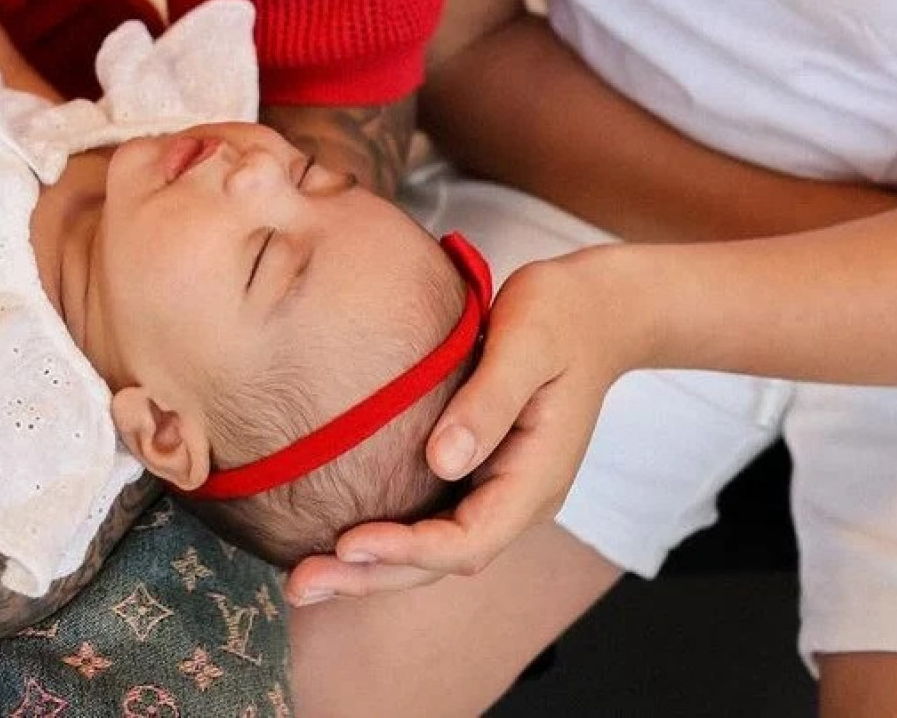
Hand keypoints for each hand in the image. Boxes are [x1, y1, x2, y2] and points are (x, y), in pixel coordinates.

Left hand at [286, 250, 628, 607]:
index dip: (407, 549)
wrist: (594, 310)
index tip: (348, 544)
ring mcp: (499, 489)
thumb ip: (489, 400)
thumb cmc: (559, 316)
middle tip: (302, 585)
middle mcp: (517, 497)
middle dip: (372, 576)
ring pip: (434, 549)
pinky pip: (432, 520)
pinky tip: (341, 536)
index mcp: (535, 478)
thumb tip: (442, 461)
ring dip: (372, 566)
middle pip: (443, 561)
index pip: (468, 538)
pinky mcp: (480, 471)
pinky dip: (388, 536)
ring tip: (304, 576)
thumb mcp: (528, 343)